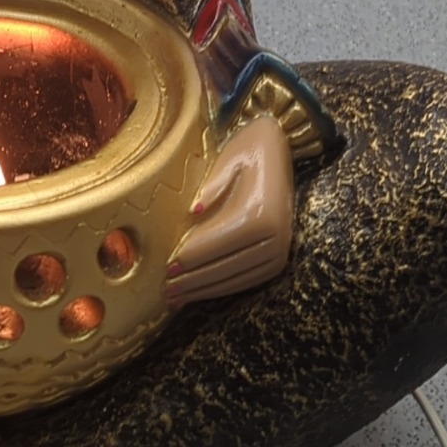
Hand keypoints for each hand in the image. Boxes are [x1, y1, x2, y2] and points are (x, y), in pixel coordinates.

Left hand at [165, 113, 293, 308]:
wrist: (281, 149)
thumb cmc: (248, 150)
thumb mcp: (228, 158)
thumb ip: (212, 185)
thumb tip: (193, 212)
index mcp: (262, 214)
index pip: (218, 243)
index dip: (191, 258)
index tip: (166, 268)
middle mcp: (275, 237)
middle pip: (226, 266)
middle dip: (193, 280)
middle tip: (166, 290)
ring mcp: (280, 250)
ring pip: (236, 278)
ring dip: (206, 290)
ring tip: (177, 297)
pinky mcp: (279, 258)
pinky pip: (248, 279)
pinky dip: (224, 288)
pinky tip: (202, 291)